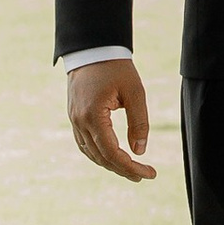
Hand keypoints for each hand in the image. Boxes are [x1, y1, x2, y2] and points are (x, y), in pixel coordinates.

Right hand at [68, 58, 153, 180]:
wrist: (93, 49)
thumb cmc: (116, 67)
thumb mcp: (135, 92)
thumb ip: (139, 123)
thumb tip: (140, 151)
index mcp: (93, 116)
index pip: (112, 153)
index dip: (131, 167)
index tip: (149, 174)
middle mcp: (79, 121)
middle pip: (101, 157)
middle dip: (123, 169)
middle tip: (144, 175)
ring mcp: (74, 120)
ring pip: (91, 153)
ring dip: (110, 164)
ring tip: (131, 169)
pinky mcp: (74, 116)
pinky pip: (84, 143)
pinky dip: (98, 154)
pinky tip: (112, 157)